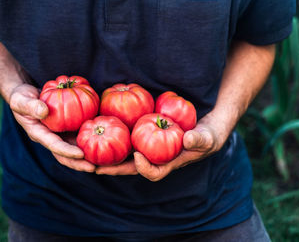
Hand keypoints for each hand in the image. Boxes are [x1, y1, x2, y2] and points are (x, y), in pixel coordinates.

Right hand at [9, 84, 95, 171]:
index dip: (67, 152)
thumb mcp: (21, 100)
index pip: (55, 146)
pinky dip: (92, 138)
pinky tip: (106, 138)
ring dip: (88, 156)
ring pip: (76, 148)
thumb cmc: (22, 97)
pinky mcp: (69, 127)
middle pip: (67, 155)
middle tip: (94, 168)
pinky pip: (81, 134)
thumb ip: (31, 106)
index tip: (80, 155)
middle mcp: (52, 138)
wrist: (27, 94)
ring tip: (103, 161)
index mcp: (40, 135)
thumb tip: (44, 112)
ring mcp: (61, 134)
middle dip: (79, 163)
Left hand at [96, 115, 222, 179]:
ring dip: (110, 157)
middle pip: (133, 168)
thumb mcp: (208, 136)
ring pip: (127, 156)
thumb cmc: (209, 134)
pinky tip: (104, 130)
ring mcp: (151, 149)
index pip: (154, 172)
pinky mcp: (147, 137)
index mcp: (171, 163)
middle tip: (96, 167)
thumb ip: (200, 139)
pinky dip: (117, 139)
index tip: (137, 155)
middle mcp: (157, 159)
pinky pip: (130, 140)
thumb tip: (189, 139)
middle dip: (115, 168)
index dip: (144, 168)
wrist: (205, 125)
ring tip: (90, 155)